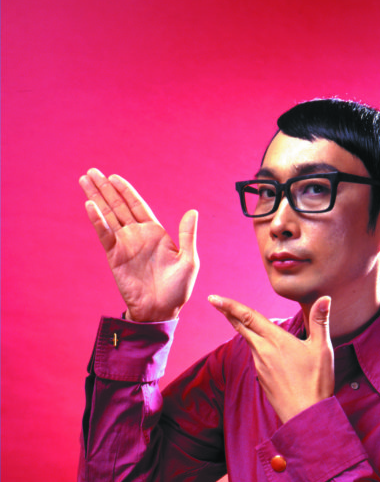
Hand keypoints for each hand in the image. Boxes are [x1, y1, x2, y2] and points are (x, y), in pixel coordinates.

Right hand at [79, 168, 198, 321]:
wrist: (161, 310)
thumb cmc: (178, 288)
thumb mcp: (189, 260)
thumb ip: (188, 235)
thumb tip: (193, 211)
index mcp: (156, 233)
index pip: (138, 206)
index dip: (126, 191)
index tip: (114, 177)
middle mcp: (138, 235)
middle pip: (119, 206)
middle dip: (106, 189)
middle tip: (92, 172)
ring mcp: (125, 245)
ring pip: (108, 216)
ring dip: (96, 198)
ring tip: (84, 180)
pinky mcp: (115, 256)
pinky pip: (105, 234)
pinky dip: (97, 220)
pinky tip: (89, 205)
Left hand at [209, 295, 333, 422]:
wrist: (305, 416)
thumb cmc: (316, 382)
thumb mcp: (322, 348)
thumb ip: (320, 320)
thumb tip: (325, 298)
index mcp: (275, 340)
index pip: (248, 316)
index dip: (229, 305)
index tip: (213, 298)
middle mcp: (263, 351)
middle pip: (241, 327)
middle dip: (228, 312)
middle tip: (215, 301)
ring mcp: (260, 366)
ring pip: (248, 341)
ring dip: (243, 328)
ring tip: (239, 318)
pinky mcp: (262, 378)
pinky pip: (256, 356)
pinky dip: (255, 345)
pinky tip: (263, 347)